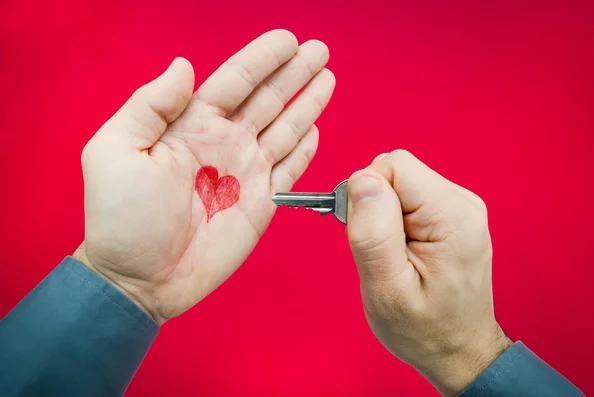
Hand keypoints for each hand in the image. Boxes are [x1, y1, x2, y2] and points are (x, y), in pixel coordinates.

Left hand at [74, 30, 334, 324]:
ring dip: (307, 103)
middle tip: (319, 50)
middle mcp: (223, 143)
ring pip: (284, 128)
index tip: (288, 39)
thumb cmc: (121, 218)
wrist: (141, 278)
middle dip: (294, 73)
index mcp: (191, 125)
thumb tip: (184, 66)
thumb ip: (151, 105)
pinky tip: (316, 130)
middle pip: (267, 98)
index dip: (262, 59)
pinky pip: (290, 169)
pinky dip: (305, 149)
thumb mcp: (117, 151)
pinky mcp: (262, 203)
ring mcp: (245, 172)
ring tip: (327, 77)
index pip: (234, 81)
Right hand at [346, 150, 510, 395]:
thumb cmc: (424, 330)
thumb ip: (373, 233)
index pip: (393, 166)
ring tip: (393, 255)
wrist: (460, 350)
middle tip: (380, 252)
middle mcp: (462, 202)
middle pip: (396, 170)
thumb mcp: (387, 290)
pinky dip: (394, 218)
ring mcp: (459, 205)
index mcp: (452, 217)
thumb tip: (362, 180)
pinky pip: (408, 195)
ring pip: (399, 181)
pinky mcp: (451, 211)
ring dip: (383, 214)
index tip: (369, 238)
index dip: (366, 197)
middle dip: (373, 205)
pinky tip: (402, 250)